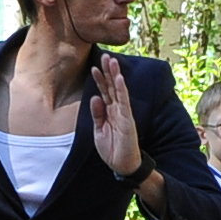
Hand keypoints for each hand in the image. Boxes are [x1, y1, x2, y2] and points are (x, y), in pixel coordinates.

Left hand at [89, 51, 143, 179]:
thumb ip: (97, 114)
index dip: (99, 79)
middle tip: (105, 55)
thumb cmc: (111, 149)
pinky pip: (124, 101)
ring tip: (112, 61)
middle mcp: (117, 109)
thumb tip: (95, 97)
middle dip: (108, 71)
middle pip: (111, 86)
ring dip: (115, 75)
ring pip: (118, 90)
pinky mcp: (127, 118)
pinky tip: (119, 78)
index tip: (93, 66)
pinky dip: (121, 89)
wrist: (121, 164)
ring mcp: (123, 112)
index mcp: (109, 111)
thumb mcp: (99, 130)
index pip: (104, 92)